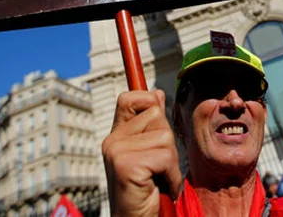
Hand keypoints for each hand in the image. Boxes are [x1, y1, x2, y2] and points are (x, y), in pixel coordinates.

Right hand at [102, 90, 181, 216]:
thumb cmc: (145, 189)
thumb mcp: (150, 151)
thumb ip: (152, 124)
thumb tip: (156, 93)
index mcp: (116, 134)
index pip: (129, 98)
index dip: (146, 99)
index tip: (156, 104)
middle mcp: (112, 140)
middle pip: (157, 116)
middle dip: (167, 142)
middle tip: (158, 166)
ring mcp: (117, 151)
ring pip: (164, 136)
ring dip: (170, 161)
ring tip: (158, 178)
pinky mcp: (126, 165)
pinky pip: (165, 157)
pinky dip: (171, 175)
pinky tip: (158, 187)